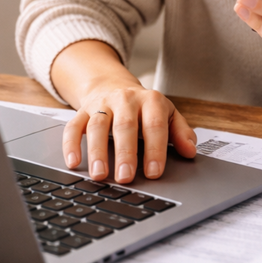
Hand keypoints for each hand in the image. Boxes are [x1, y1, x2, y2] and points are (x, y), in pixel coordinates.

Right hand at [52, 40, 196, 182]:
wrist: (113, 85)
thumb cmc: (144, 108)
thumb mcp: (167, 114)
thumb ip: (181, 132)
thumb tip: (191, 151)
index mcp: (150, 101)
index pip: (154, 125)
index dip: (155, 149)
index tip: (153, 172)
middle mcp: (125, 99)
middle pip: (124, 125)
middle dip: (126, 152)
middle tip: (126, 178)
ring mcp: (101, 104)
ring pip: (97, 126)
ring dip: (97, 151)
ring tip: (100, 175)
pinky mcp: (82, 110)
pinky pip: (73, 126)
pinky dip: (71, 144)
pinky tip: (73, 162)